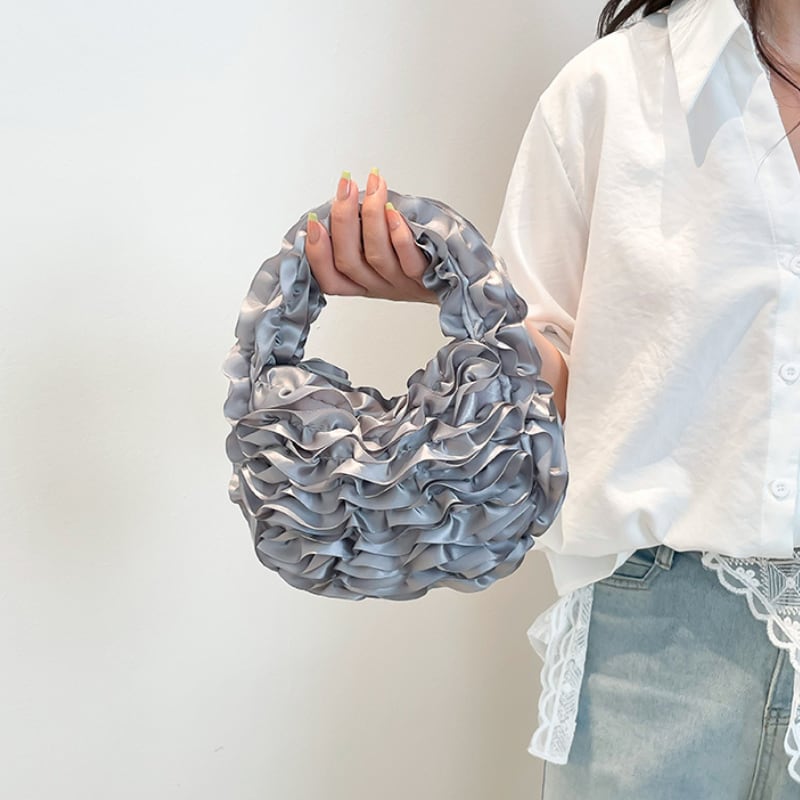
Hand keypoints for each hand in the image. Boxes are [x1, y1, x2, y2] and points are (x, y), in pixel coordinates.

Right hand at [304, 169, 438, 303]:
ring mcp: (403, 284)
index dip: (317, 254)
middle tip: (346, 186)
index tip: (313, 222)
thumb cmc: (421, 256)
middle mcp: (380, 286)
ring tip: (374, 186)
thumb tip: (343, 197)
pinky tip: (394, 212)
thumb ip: (362, 233)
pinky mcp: (427, 278)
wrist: (461, 280)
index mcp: (364, 282)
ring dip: (371, 217)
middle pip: (348, 261)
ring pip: (376, 256)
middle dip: (342, 220)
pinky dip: (399, 235)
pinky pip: (409, 261)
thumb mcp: (383, 250)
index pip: (329, 279)